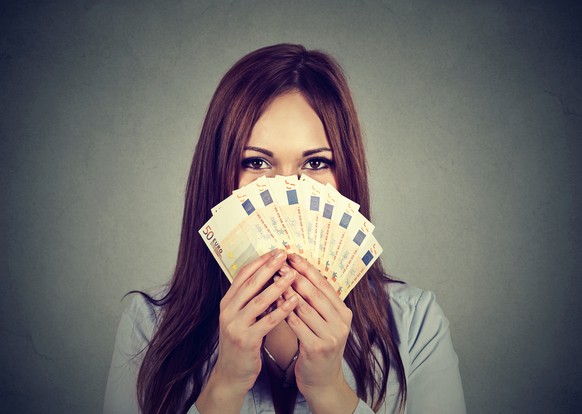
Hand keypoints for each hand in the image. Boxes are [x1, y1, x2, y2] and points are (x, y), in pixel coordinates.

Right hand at [196, 249, 298, 412]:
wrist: (231, 375)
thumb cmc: (242, 344)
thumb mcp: (242, 318)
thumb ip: (252, 300)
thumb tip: (271, 278)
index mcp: (227, 302)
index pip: (243, 275)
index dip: (259, 262)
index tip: (275, 252)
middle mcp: (228, 311)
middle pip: (250, 283)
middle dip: (268, 267)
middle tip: (284, 255)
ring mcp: (235, 326)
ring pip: (258, 301)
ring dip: (277, 286)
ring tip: (292, 275)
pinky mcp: (246, 340)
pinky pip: (266, 321)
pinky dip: (281, 310)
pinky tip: (294, 301)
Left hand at [283, 253, 357, 413]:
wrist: (323, 381)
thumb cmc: (319, 347)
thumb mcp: (325, 323)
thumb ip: (317, 303)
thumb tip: (299, 274)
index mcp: (344, 312)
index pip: (324, 284)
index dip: (307, 268)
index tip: (291, 255)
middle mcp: (341, 322)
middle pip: (314, 292)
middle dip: (295, 275)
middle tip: (279, 262)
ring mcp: (331, 335)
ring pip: (304, 306)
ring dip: (286, 290)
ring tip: (273, 278)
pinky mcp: (317, 347)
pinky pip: (296, 323)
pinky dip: (283, 310)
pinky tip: (273, 301)